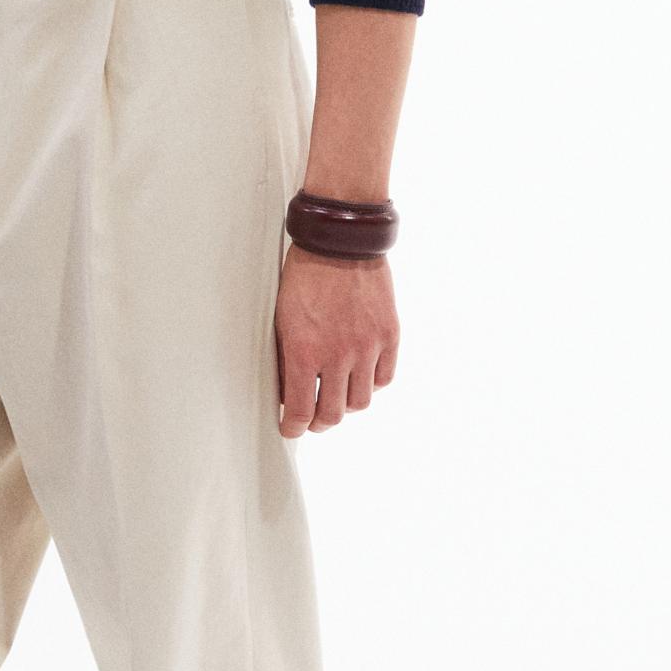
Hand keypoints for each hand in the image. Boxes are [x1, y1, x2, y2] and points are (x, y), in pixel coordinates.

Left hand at [274, 240, 398, 436]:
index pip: (301, 411)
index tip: (290, 429)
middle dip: (319, 423)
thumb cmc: (303, 275)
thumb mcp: (282, 318)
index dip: (294, 427)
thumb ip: (288, 358)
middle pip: (334, 415)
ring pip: (361, 402)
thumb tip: (289, 389)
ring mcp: (368, 347)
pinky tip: (360, 376)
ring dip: (346, 405)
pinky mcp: (389, 335)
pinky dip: (371, 384)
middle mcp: (339, 355)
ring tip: (337, 396)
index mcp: (306, 352)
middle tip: (313, 419)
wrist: (340, 241)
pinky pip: (384, 378)